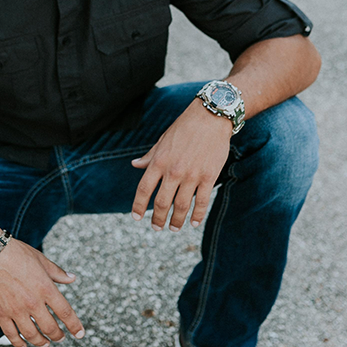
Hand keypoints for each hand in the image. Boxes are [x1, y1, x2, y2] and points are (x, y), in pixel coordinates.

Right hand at [0, 240, 84, 346]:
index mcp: (46, 288)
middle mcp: (33, 302)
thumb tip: (72, 279)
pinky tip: (23, 346)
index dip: (74, 326)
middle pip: (50, 328)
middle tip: (60, 338)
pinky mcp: (0, 312)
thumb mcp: (41, 260)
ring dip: (40, 342)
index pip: (65, 313)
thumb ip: (58, 273)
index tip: (79, 334)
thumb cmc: (16, 253)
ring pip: (31, 335)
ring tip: (45, 344)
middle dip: (58, 336)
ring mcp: (16, 309)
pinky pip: (11, 334)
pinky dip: (18, 343)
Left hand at [130, 102, 232, 230]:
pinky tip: (194, 223)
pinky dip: (197, 215)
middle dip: (157, 219)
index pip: (144, 189)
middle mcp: (173, 171)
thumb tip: (134, 165)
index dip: (138, 206)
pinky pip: (202, 201)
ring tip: (174, 229)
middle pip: (162, 203)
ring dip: (176, 221)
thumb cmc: (184, 127)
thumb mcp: (162, 140)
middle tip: (156, 228)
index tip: (136, 217)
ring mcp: (192, 175)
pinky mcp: (209, 176)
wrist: (211, 117)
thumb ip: (149, 156)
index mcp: (159, 161)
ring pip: (181, 206)